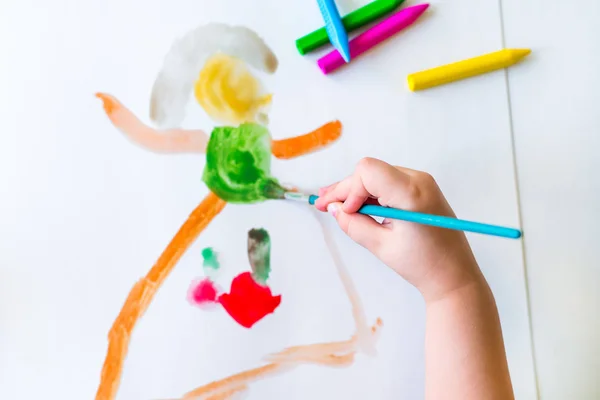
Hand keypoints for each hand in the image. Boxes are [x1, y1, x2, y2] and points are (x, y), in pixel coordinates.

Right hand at [315, 158, 483, 300]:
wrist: (455, 275)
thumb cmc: (423, 265)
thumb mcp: (381, 246)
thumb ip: (354, 224)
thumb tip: (334, 209)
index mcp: (412, 194)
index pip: (368, 172)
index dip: (349, 189)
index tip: (343, 212)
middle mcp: (419, 180)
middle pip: (370, 172)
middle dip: (346, 189)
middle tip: (322, 204)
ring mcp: (423, 182)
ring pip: (377, 175)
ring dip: (357, 190)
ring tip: (334, 204)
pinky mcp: (423, 189)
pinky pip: (389, 181)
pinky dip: (371, 192)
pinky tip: (356, 204)